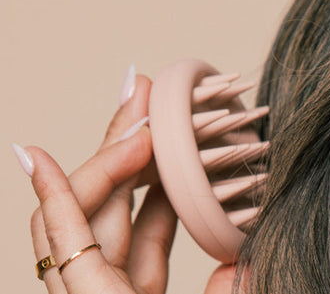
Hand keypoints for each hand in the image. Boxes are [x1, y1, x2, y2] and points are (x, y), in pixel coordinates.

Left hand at [21, 72, 235, 293]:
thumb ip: (224, 292)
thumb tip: (245, 258)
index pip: (68, 241)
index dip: (56, 193)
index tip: (38, 154)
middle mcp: (96, 292)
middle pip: (92, 211)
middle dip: (116, 151)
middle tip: (141, 100)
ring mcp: (113, 290)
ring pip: (117, 219)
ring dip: (140, 169)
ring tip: (160, 123)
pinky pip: (142, 240)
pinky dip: (157, 203)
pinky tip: (171, 172)